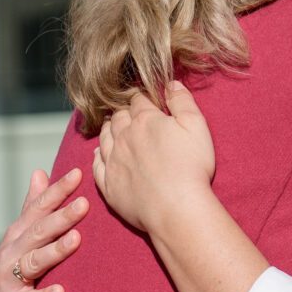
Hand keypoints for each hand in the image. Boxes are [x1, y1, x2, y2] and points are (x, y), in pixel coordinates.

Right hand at [0, 166, 88, 291]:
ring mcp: (10, 279)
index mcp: (17, 235)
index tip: (78, 174)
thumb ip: (30, 207)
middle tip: (85, 203)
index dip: (57, 191)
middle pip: (38, 231)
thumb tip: (39, 172)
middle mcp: (12, 253)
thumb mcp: (17, 239)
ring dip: (55, 250)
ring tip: (76, 239)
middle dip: (61, 217)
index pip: (38, 208)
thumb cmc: (10, 273)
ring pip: (34, 262)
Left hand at [92, 82, 214, 234]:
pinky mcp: (108, 185)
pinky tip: (98, 153)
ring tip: (111, 126)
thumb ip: (182, 101)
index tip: (142, 98)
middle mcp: (123, 137)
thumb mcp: (195, 125)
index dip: (140, 97)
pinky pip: (96, 165)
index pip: (137, 100)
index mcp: (145, 120)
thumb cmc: (191, 166)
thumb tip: (171, 83)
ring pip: (103, 137)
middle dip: (121, 111)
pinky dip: (96, 156)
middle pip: (117, 117)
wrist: (176, 208)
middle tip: (125, 110)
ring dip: (107, 129)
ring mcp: (113, 161)